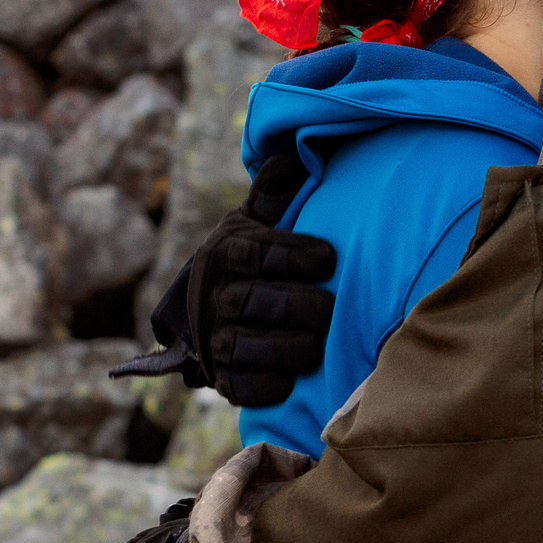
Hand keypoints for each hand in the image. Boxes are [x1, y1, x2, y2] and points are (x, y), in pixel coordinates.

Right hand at [110, 155, 337, 406]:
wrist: (214, 313)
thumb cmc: (252, 260)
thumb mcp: (257, 224)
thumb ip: (273, 194)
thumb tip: (287, 157)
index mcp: (222, 253)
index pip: (254, 252)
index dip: (293, 254)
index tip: (329, 258)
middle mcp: (211, 297)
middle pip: (251, 301)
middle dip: (296, 305)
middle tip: (332, 308)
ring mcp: (212, 340)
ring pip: (243, 345)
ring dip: (285, 346)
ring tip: (319, 344)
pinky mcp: (221, 378)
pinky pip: (238, 385)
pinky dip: (264, 384)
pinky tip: (291, 378)